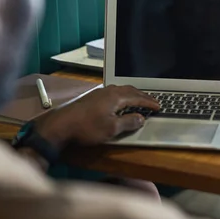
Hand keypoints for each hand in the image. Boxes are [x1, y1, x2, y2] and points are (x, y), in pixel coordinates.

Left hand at [34, 85, 159, 149]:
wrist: (61, 125)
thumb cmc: (87, 127)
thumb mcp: (111, 129)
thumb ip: (128, 122)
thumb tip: (141, 118)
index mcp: (116, 96)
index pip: (138, 98)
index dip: (149, 102)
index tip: (159, 106)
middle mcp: (109, 91)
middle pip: (130, 90)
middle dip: (143, 96)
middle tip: (152, 102)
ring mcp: (99, 92)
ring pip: (121, 90)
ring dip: (132, 94)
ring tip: (139, 100)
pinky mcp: (92, 97)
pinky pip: (113, 92)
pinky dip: (123, 96)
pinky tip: (120, 102)